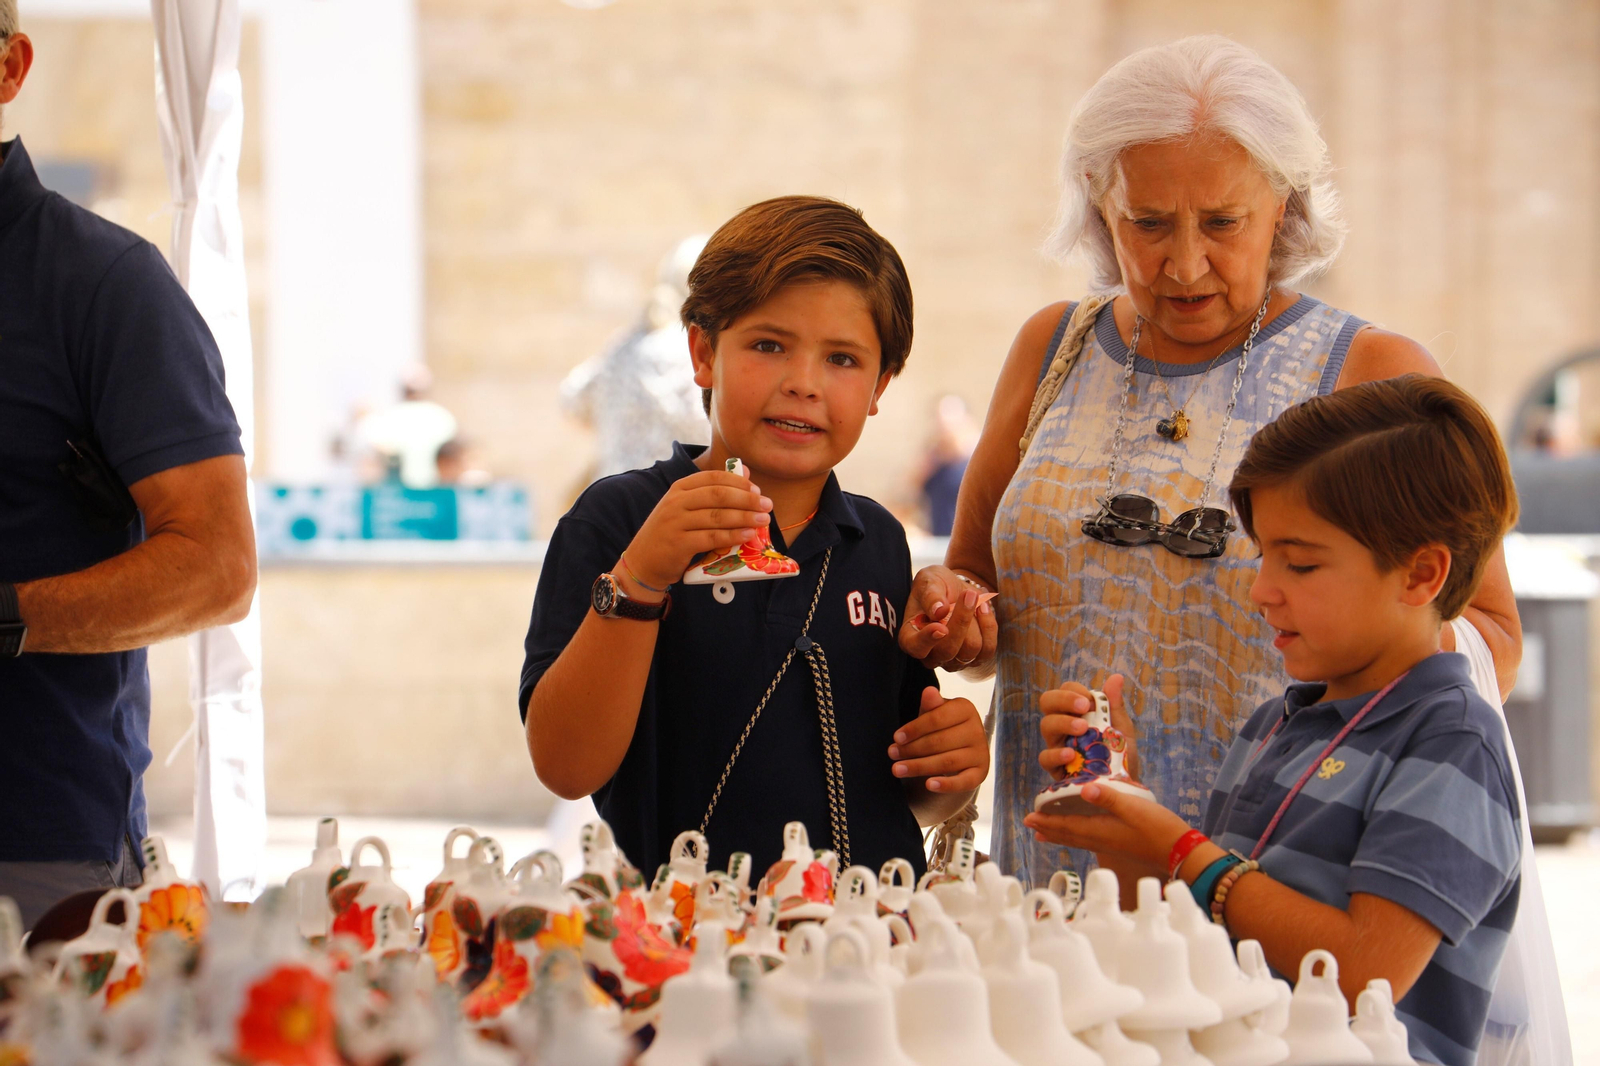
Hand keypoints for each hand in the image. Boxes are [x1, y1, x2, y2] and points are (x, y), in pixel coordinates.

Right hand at [619, 470, 772, 591]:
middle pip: (718, 495)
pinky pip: (712, 538)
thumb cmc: (670, 534)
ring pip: (718, 516)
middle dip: (747, 499)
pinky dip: (732, 536)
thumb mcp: (685, 509)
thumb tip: (744, 472)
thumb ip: (711, 493)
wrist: (642, 563)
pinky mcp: (679, 544)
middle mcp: (676, 502)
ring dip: (745, 517)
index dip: (738, 482)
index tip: (757, 490)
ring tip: (763, 520)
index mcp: (679, 489)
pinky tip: (747, 535)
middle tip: (767, 505)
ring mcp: (676, 523)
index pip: (713, 478)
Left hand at [889, 687, 988, 793]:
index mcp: (965, 709)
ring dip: (919, 767)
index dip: (915, 728)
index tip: (896, 738)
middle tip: (891, 754)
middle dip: (912, 749)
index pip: (937, 718)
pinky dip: (946, 785)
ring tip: (897, 769)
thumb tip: (929, 691)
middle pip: (940, 741)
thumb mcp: (934, 715)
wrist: (960, 749)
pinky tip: (928, 785)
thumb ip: (930, 706)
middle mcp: (977, 730)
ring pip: (947, 762)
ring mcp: (981, 753)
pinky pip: (964, 781)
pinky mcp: (981, 773)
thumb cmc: (941, 727)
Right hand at [897, 566, 997, 670]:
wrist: (955, 590)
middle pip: (948, 650)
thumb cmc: (936, 585)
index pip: (915, 648)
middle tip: (968, 594)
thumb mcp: (928, 581)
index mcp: (910, 637)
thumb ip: (931, 595)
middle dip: (961, 620)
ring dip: (976, 620)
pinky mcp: (974, 659)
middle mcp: (930, 654)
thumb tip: (938, 611)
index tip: (940, 626)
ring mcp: (952, 660)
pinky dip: (989, 626)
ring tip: (973, 597)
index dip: (927, 640)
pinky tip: (983, 608)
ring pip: (970, 650)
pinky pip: (987, 649)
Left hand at [1022, 780, 1189, 870]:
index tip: (1028, 818)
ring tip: (1044, 832)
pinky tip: (1081, 833)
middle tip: (1029, 824)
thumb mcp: (1134, 807)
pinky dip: (1077, 835)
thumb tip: (1083, 789)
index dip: (1047, 822)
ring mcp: (1111, 844)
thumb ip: (1109, 798)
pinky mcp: (1120, 844)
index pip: (1067, 826)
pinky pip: (1090, 839)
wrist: (1181, 851)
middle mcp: (1101, 840)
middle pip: (1068, 835)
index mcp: (1101, 830)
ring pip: (1078, 838)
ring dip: (1060, 833)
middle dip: (1048, 828)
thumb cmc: (1159, 828)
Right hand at [1038, 673, 1139, 781]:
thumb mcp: (1122, 729)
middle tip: (1083, 707)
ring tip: (1082, 729)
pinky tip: (1071, 754)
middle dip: (1063, 700)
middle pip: (1047, 701)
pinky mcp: (1055, 768)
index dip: (1073, 691)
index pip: (1065, 690)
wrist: (1123, 787)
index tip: (1090, 700)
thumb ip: (1115, 705)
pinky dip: (1056, 754)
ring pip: (1046, 725)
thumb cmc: (1118, 754)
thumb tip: (1116, 677)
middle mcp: (1062, 725)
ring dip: (1063, 722)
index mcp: (1076, 712)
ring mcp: (1056, 745)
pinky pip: (1045, 758)